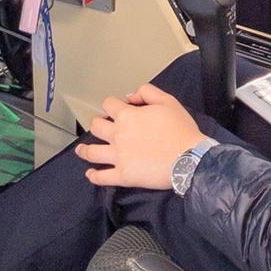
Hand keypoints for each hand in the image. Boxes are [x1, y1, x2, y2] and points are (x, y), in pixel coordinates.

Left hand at [75, 83, 204, 188]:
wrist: (189, 158)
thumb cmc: (181, 130)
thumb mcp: (168, 101)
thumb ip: (147, 92)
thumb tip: (130, 96)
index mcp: (128, 116)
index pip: (108, 104)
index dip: (111, 104)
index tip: (116, 109)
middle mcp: (119, 135)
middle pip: (96, 127)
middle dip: (97, 124)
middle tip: (101, 127)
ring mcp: (118, 157)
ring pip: (92, 152)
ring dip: (84, 150)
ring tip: (82, 150)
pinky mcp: (123, 176)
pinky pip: (101, 177)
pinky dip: (93, 176)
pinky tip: (90, 173)